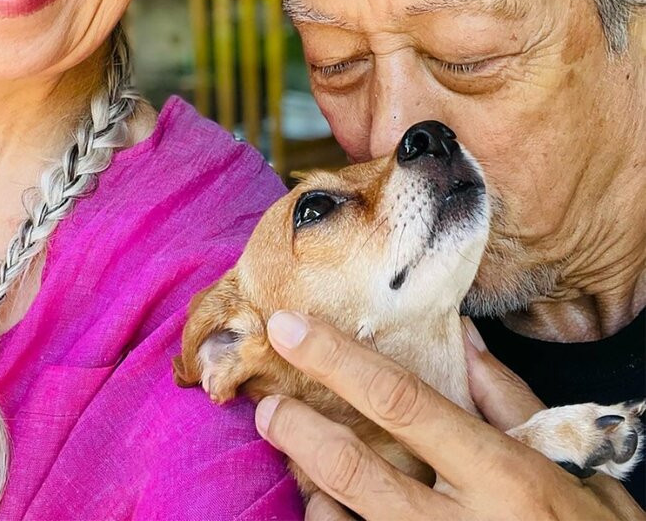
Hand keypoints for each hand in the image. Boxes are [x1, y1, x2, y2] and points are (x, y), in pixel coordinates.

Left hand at [253, 311, 644, 520]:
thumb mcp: (560, 459)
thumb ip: (505, 400)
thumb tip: (459, 335)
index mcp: (501, 473)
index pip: (403, 400)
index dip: (338, 360)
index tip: (290, 328)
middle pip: (357, 468)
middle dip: (300, 429)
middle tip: (269, 405)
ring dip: (311, 487)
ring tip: (300, 460)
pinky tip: (331, 508)